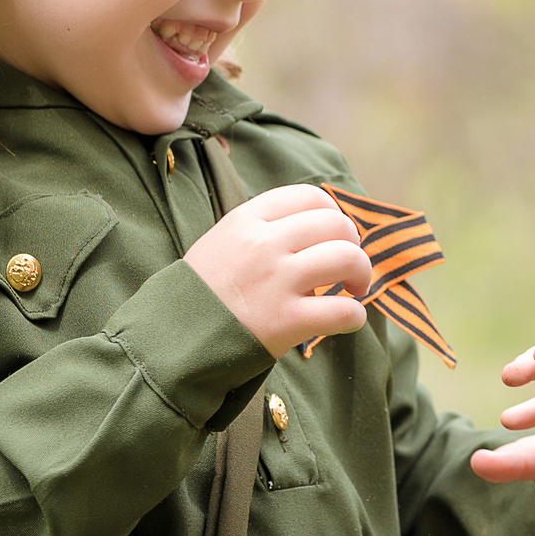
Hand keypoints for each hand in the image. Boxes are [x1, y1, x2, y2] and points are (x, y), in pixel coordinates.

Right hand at [182, 184, 372, 358]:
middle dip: (353, 243)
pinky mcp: (287, 321)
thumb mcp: (223, 241)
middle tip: (349, 266)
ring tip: (353, 288)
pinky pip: (344, 311)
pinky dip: (355, 315)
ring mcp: (277, 281)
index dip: (333, 213)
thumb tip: (315, 224)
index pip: (309, 196)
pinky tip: (347, 319)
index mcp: (247, 220)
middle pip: (336, 224)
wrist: (173, 339)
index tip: (335, 234)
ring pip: (347, 258)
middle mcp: (264, 244)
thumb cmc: (203, 292)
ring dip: (361, 273)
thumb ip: (263, 227)